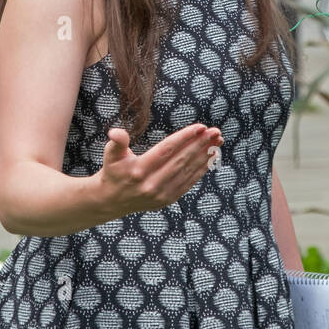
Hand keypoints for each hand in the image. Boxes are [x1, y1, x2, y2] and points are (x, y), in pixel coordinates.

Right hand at [97, 122, 222, 218]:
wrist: (111, 201)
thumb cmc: (113, 171)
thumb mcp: (111, 154)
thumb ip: (117, 142)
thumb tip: (115, 132)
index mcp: (139, 170)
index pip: (166, 150)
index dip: (184, 138)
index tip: (200, 127)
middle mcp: (151, 184)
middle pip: (181, 160)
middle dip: (200, 144)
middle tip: (215, 131)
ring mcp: (161, 194)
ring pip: (188, 171)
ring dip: (205, 155)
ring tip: (218, 141)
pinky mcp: (168, 199)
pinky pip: (189, 182)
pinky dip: (202, 169)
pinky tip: (211, 157)